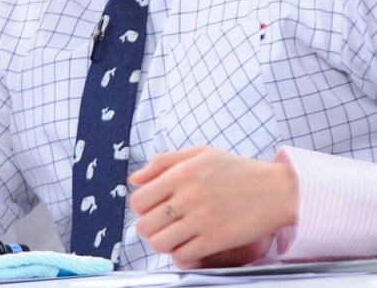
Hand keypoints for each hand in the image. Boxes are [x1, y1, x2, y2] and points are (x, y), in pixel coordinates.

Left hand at [129, 146, 297, 268]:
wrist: (275, 190)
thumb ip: (164, 162)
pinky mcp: (215, 240)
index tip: (154, 207)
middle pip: (145, 225)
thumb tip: (134, 180)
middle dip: (150, 227)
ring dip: (164, 242)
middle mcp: (188, 195)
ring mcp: (201, 219)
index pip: (139, 200)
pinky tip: (192, 243)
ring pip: (159, 244)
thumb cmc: (237, 170)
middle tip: (164, 224)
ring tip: (176, 235)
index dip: (142, 207)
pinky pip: (182, 256)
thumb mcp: (200, 153)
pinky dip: (182, 254)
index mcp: (182, 172)